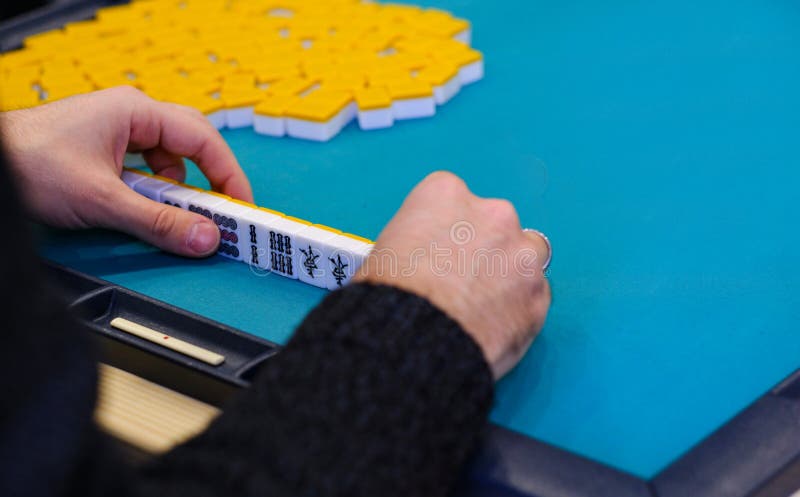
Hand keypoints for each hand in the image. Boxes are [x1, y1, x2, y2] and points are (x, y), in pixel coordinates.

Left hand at [0, 86, 252, 256]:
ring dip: (176, 189)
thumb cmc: (28, 164)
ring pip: (167, 159)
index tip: (242, 206)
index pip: (204, 139)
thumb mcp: (103, 201)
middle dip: (208, 180)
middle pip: (190, 145)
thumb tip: (205, 238)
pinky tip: (144, 207)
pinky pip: (144, 168)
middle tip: (222, 213)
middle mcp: (130, 115)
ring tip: (177, 217)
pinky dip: (152, 190)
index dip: (229, 174)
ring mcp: (116, 130)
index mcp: (136, 112)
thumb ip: (159, 222)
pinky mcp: (103, 149)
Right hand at [355, 172, 550, 378]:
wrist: (413, 340)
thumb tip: (422, 262)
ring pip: (526, 257)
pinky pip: (535, 298)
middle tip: (460, 281)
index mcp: (446, 194)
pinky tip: (493, 326)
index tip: (440, 252)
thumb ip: (417, 243)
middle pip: (497, 223)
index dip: (446, 231)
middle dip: (484, 249)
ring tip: (482, 306)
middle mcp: (492, 214)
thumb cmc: (390, 298)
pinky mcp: (539, 296)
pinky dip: (519, 310)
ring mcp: (522, 255)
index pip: (453, 199)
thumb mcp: (383, 250)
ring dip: (511, 275)